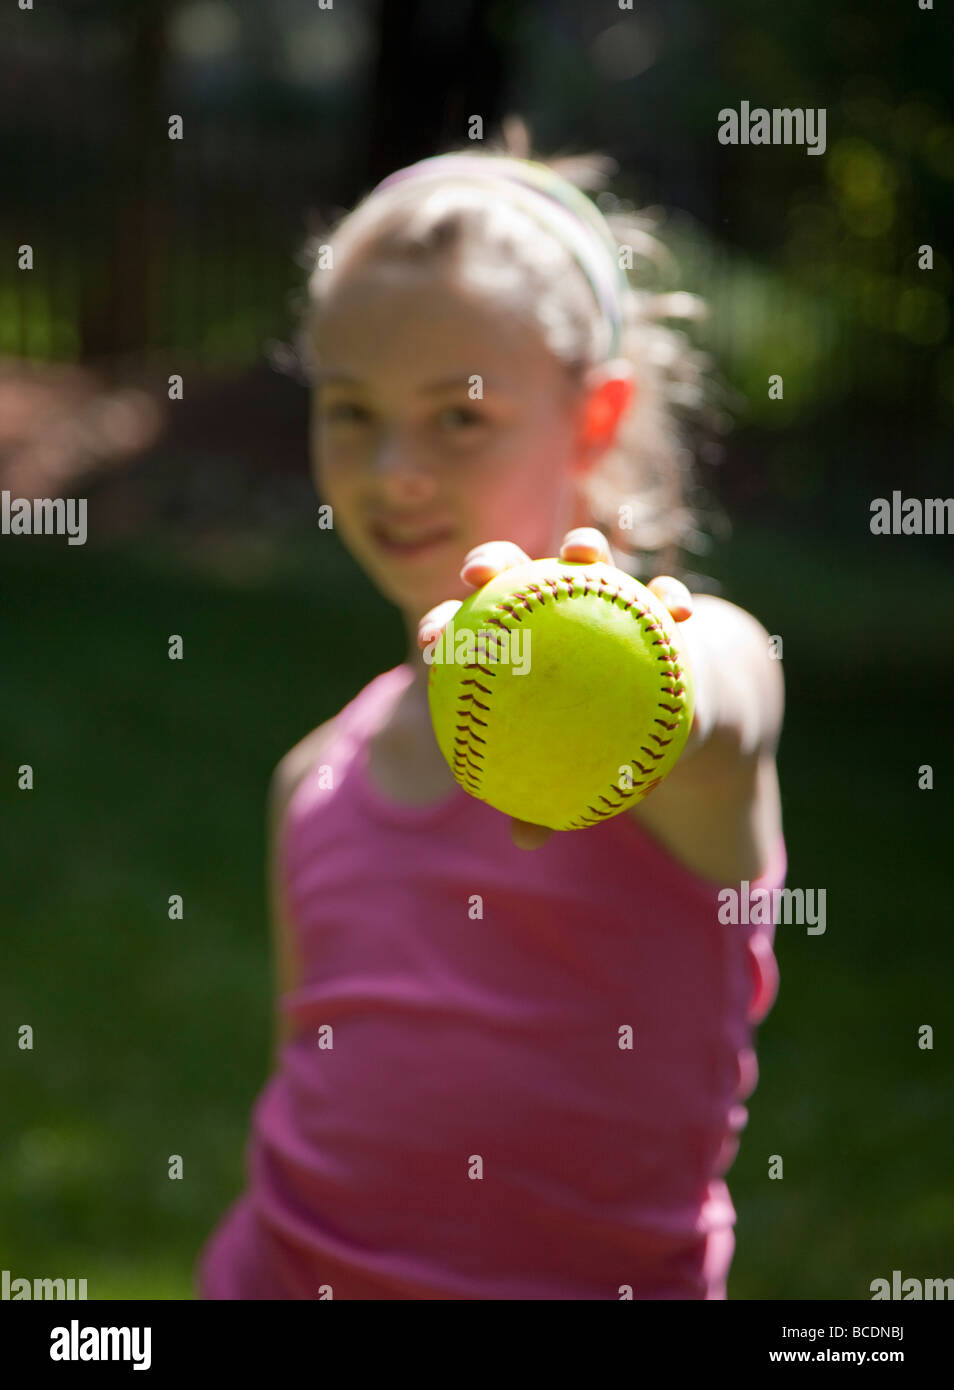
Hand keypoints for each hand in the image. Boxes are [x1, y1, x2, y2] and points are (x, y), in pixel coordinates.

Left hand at [417, 527, 693, 849]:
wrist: (662, 719)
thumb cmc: (595, 749)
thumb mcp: (573, 775)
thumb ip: (545, 796)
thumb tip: (526, 838)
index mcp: (515, 644)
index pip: (468, 629)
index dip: (445, 627)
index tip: (432, 639)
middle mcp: (551, 608)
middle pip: (511, 571)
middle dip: (491, 560)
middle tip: (477, 573)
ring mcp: (603, 598)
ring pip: (586, 560)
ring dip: (582, 546)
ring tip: (582, 553)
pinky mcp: (652, 603)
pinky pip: (663, 597)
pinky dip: (669, 600)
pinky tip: (679, 615)